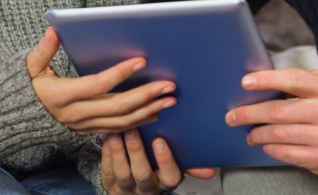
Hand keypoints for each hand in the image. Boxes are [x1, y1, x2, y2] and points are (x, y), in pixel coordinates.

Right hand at [26, 27, 176, 133]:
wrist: (19, 120)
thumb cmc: (28, 87)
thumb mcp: (30, 67)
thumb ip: (43, 50)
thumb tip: (54, 29)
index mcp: (62, 95)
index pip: (97, 85)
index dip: (119, 73)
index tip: (141, 61)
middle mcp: (76, 114)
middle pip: (117, 107)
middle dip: (145, 95)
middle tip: (169, 84)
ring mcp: (85, 125)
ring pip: (122, 122)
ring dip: (149, 110)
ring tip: (170, 99)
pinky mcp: (90, 132)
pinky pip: (118, 130)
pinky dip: (138, 122)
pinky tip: (155, 112)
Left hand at [101, 130, 216, 194]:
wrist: (132, 188)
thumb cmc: (157, 169)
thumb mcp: (174, 168)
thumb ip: (190, 165)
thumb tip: (211, 169)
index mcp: (166, 182)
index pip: (170, 176)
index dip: (165, 161)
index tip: (160, 141)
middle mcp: (147, 188)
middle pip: (142, 173)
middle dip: (137, 151)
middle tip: (133, 129)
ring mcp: (126, 188)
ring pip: (122, 173)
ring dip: (119, 151)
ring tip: (118, 130)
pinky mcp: (110, 183)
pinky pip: (107, 170)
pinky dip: (107, 153)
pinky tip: (108, 136)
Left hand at [224, 68, 317, 180]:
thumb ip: (302, 82)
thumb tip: (263, 79)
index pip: (293, 80)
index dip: (266, 80)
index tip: (246, 82)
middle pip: (280, 111)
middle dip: (251, 112)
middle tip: (233, 115)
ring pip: (280, 134)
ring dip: (258, 133)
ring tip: (249, 132)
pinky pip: (288, 153)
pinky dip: (271, 148)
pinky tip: (265, 144)